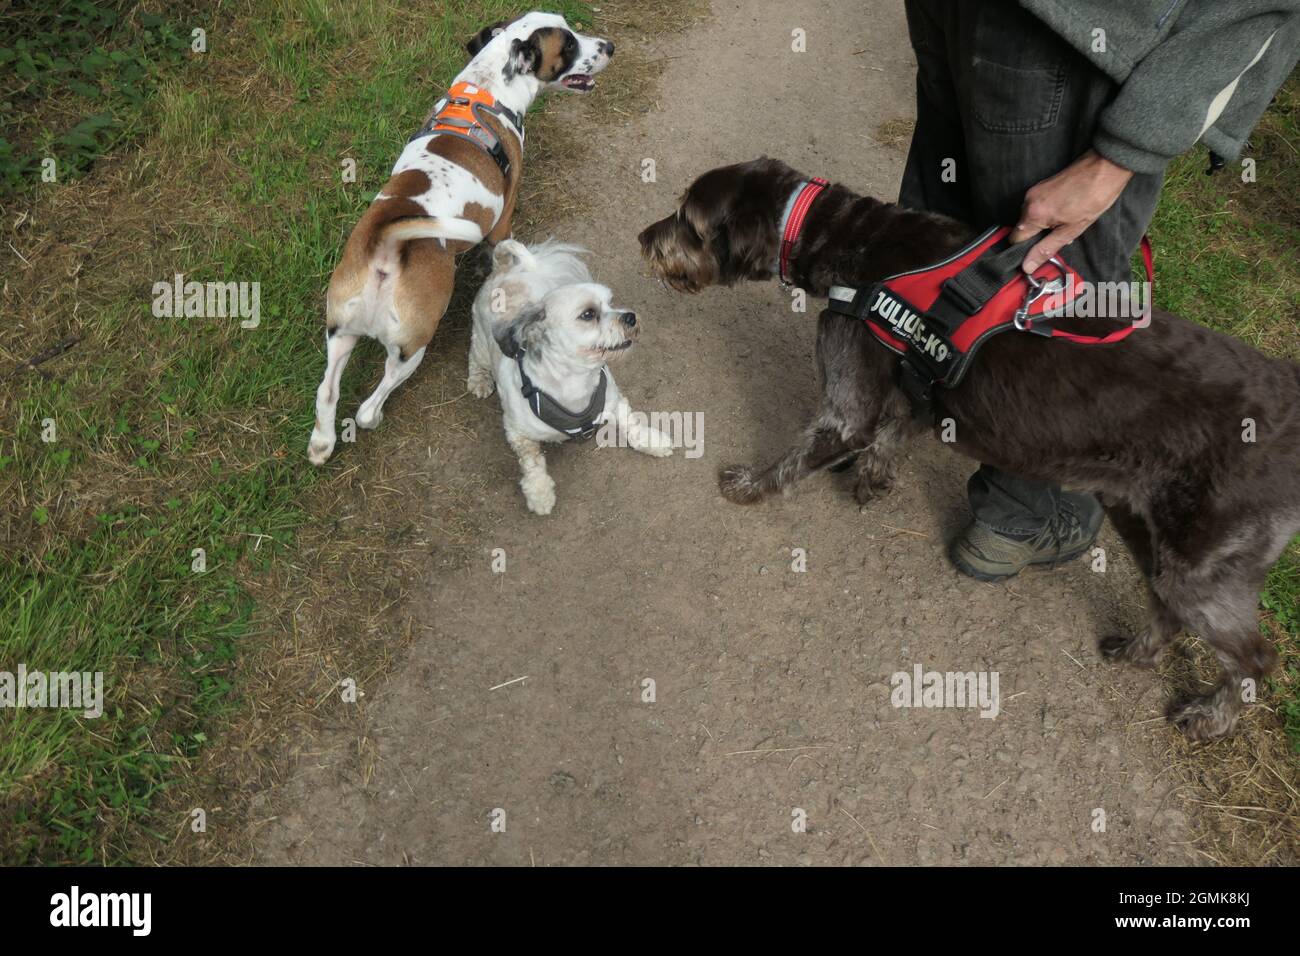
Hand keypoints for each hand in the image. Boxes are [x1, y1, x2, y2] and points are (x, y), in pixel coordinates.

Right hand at [1009, 149, 1133, 271]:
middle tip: (1059, 235)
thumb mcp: (1071, 230)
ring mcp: (1034, 191)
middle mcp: (1028, 201)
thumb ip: (1046, 249)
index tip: (1039, 251)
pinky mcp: (1041, 185)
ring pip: (1031, 217)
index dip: (1026, 248)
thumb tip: (1028, 266)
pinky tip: (1064, 211)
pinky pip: (1037, 206)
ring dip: (1044, 224)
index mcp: (1033, 214)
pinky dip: (1047, 213)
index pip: (1015, 239)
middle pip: (1023, 228)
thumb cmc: (1093, 197)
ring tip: (1066, 220)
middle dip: (1038, 236)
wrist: (1105, 167)